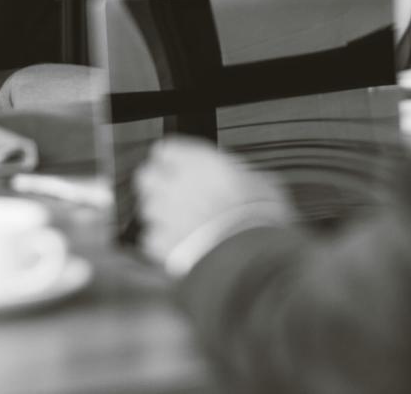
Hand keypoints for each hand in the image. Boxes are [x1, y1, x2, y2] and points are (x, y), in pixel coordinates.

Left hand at [135, 136, 293, 268]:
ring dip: (160, 214)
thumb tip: (237, 174)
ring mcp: (165, 216)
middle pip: (147, 176)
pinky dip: (162, 242)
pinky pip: (151, 239)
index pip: (165, 150)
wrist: (249, 259)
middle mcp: (175, 185)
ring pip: (147, 208)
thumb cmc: (260, 219)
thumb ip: (239, 174)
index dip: (171, 159)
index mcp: (199, 163)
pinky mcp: (161, 245)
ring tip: (180, 223)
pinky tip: (180, 245)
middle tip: (173, 193)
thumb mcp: (263, 183)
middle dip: (156, 184)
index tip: (177, 165)